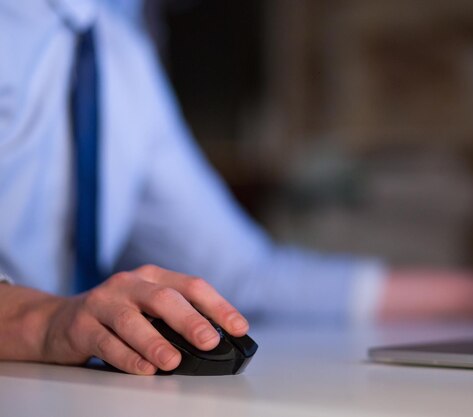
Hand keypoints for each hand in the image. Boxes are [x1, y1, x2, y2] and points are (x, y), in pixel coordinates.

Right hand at [41, 265, 247, 374]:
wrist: (58, 321)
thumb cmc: (115, 316)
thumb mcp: (147, 308)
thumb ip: (176, 319)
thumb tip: (216, 341)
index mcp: (152, 277)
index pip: (192, 286)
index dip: (218, 306)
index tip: (238, 327)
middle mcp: (128, 284)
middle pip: (164, 298)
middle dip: (190, 321)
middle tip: (209, 341)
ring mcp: (102, 302)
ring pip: (131, 320)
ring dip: (155, 342)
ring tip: (173, 361)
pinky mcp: (80, 325)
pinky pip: (106, 342)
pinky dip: (127, 357)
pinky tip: (143, 369)